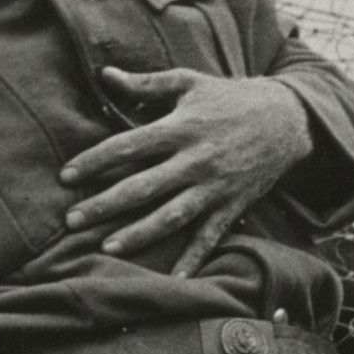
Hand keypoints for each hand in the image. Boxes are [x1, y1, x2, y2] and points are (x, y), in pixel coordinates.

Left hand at [59, 66, 315, 275]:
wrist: (287, 118)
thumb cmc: (230, 98)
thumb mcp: (189, 82)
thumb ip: (146, 83)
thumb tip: (106, 74)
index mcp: (180, 128)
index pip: (128, 146)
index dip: (95, 161)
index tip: (65, 176)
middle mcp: (195, 160)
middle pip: (143, 186)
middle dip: (105, 205)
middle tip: (72, 221)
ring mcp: (214, 186)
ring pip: (171, 215)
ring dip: (139, 234)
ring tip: (106, 248)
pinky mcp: (231, 204)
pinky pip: (210, 236)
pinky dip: (194, 258)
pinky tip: (174, 279)